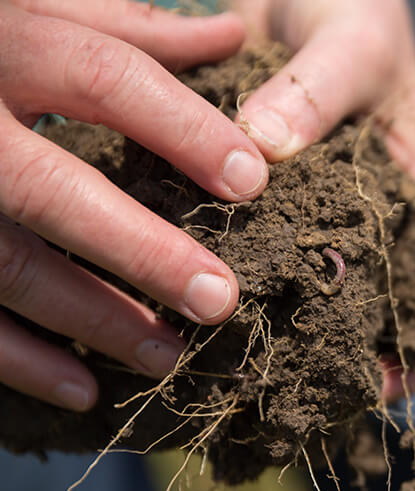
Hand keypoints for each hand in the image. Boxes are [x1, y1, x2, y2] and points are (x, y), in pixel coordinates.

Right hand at [0, 0, 268, 410]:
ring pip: (7, 265)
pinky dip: (21, 362)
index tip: (253, 182)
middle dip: (142, 250)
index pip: (105, 75)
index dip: (184, 128)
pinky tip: (86, 391)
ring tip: (169, 357)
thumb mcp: (30, 12)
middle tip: (219, 300)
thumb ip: (120, 25)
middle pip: (52, 189)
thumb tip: (229, 33)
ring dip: (94, 319)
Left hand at [232, 0, 414, 401]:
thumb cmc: (353, 10)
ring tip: (245, 385)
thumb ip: (317, 90)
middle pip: (385, 321)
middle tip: (295, 402)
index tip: (376, 383)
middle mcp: (384, 225)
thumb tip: (264, 148)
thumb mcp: (352, 42)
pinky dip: (243, 300)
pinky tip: (199, 323)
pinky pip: (265, 268)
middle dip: (350, 368)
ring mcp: (330, 224)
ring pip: (323, 309)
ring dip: (293, 349)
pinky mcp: (275, 214)